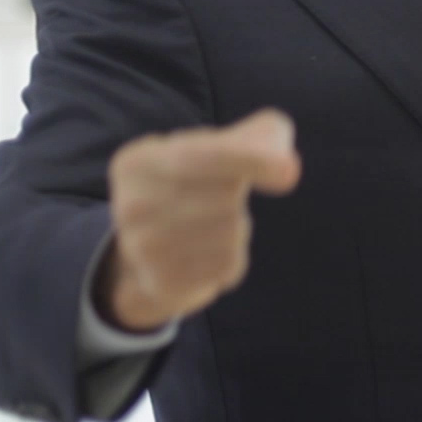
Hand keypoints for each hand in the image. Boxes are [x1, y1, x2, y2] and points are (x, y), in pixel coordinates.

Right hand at [95, 108, 301, 331]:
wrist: (149, 252)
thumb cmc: (194, 184)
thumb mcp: (213, 147)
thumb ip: (257, 137)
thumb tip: (287, 166)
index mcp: (139, 161)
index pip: (206, 156)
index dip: (252, 160)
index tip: (289, 171)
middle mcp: (132, 205)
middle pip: (226, 196)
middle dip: (237, 194)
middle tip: (215, 197)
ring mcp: (143, 249)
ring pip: (231, 232)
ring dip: (236, 228)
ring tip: (206, 226)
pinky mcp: (165, 284)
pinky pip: (229, 265)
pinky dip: (232, 257)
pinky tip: (206, 253)